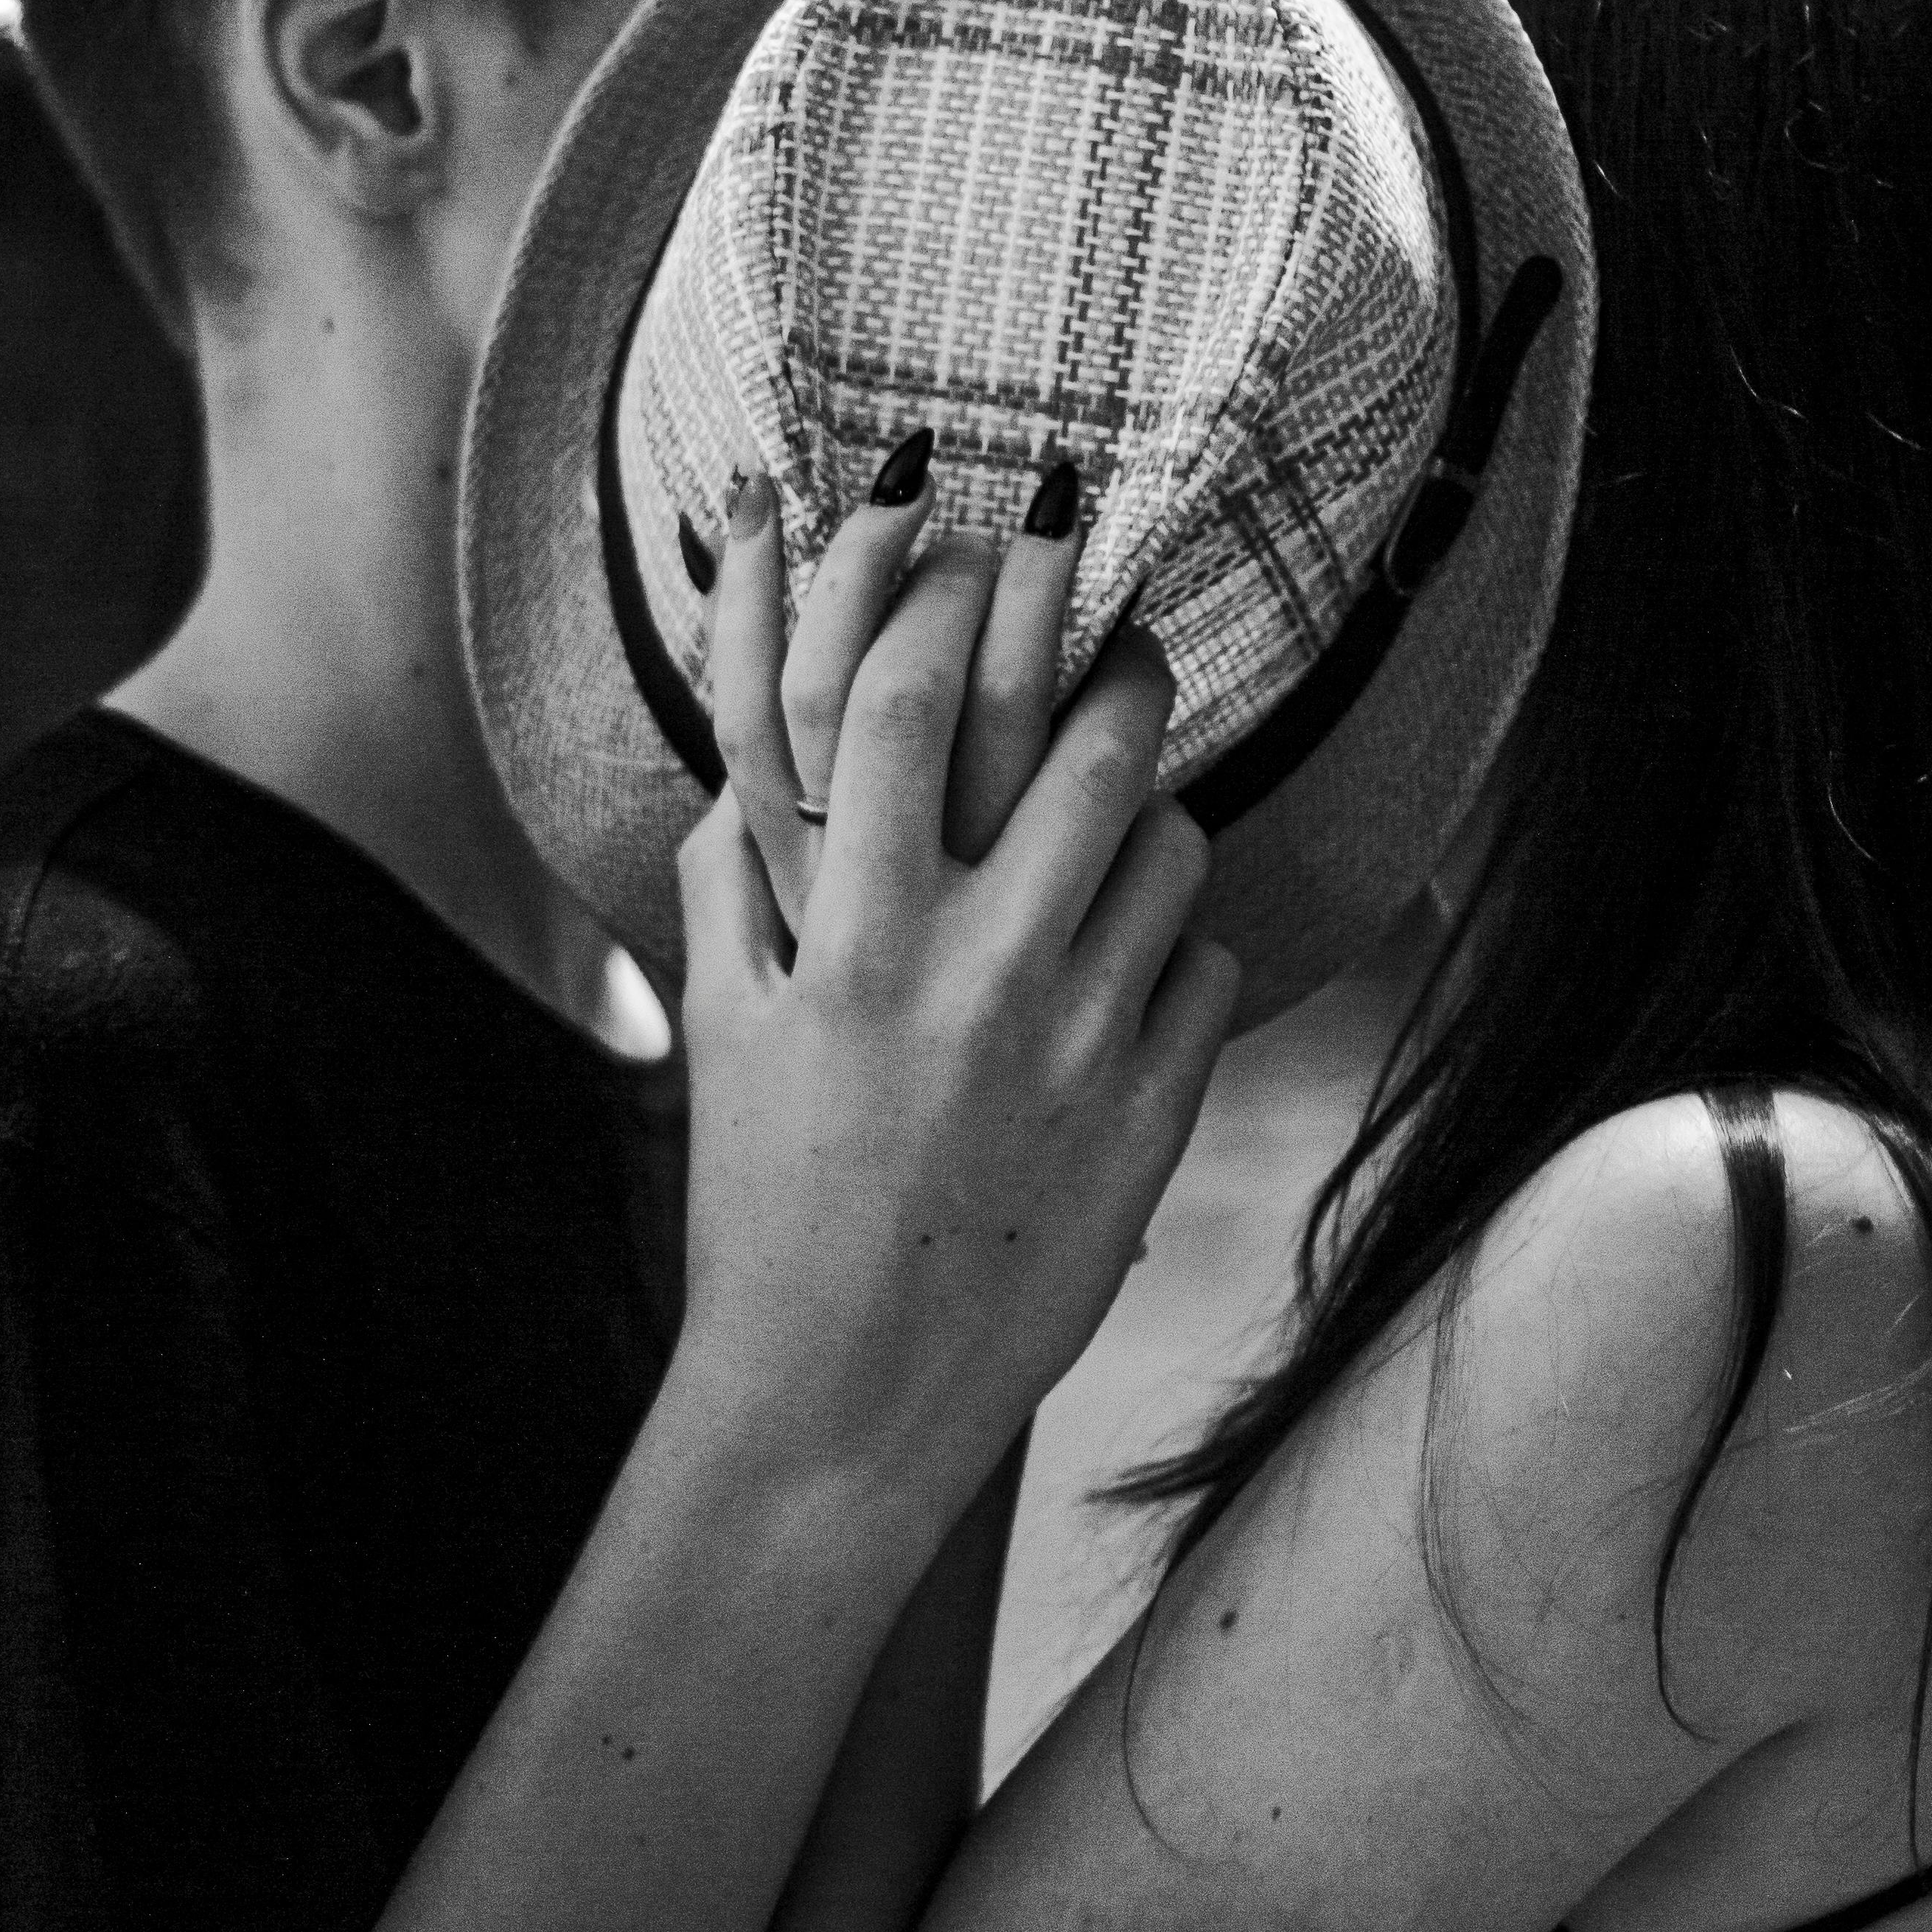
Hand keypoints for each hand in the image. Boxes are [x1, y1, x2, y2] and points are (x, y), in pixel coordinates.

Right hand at [674, 495, 1237, 1523]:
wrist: (841, 1406)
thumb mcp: (725, 1033)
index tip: (976, 525)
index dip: (948, 580)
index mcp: (855, 937)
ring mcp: (1081, 1046)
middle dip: (1116, 656)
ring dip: (1152, 807)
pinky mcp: (1153, 1119)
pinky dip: (1177, 943)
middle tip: (1122, 626)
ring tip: (1125, 809)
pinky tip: (1131, 958)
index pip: (912, 696)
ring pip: (1171, 845)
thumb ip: (732, 880)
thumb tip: (747, 754)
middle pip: (1092, 742)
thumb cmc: (762, 1209)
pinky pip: (1207, 965)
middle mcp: (978, 974)